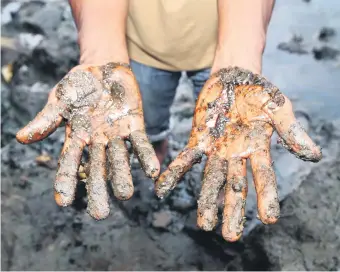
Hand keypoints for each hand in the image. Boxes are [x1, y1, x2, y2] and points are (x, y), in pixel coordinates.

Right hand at [16, 62, 159, 218]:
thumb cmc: (78, 85)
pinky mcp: (134, 125)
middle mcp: (97, 141)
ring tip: (126, 195)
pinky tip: (152, 171)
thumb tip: (22, 138)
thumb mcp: (60, 100)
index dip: (66, 181)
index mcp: (77, 137)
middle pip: (97, 168)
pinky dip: (146, 156)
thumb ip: (47, 120)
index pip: (69, 162)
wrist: (104, 68)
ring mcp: (117, 135)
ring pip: (120, 158)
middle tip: (100, 215)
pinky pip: (140, 143)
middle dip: (98, 189)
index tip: (63, 202)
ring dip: (122, 175)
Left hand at [155, 67, 321, 240]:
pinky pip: (186, 160)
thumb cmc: (259, 92)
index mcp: (259, 149)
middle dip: (233, 210)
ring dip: (207, 201)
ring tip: (204, 224)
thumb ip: (291, 131)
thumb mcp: (278, 108)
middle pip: (236, 186)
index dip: (267, 197)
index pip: (264, 177)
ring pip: (211, 180)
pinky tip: (163, 190)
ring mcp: (217, 150)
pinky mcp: (199, 140)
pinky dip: (174, 174)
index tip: (270, 219)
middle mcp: (237, 155)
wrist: (234, 76)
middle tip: (229, 237)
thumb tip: (314, 156)